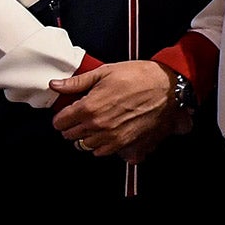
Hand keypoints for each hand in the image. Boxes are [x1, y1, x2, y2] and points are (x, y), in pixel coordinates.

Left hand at [50, 62, 182, 157]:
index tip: (68, 111)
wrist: (168, 87)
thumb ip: (78, 82)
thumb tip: (57, 85)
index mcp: (89, 107)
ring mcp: (111, 137)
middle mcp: (98, 125)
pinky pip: (102, 152)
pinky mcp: (125, 143)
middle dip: (72, 125)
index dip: (62, 115)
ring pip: (84, 146)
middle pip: (69, 135)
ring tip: (95, 124)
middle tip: (82, 115)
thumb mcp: (106, 72)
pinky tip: (107, 133)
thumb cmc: (140, 76)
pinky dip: (101, 145)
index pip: (60, 122)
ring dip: (85, 136)